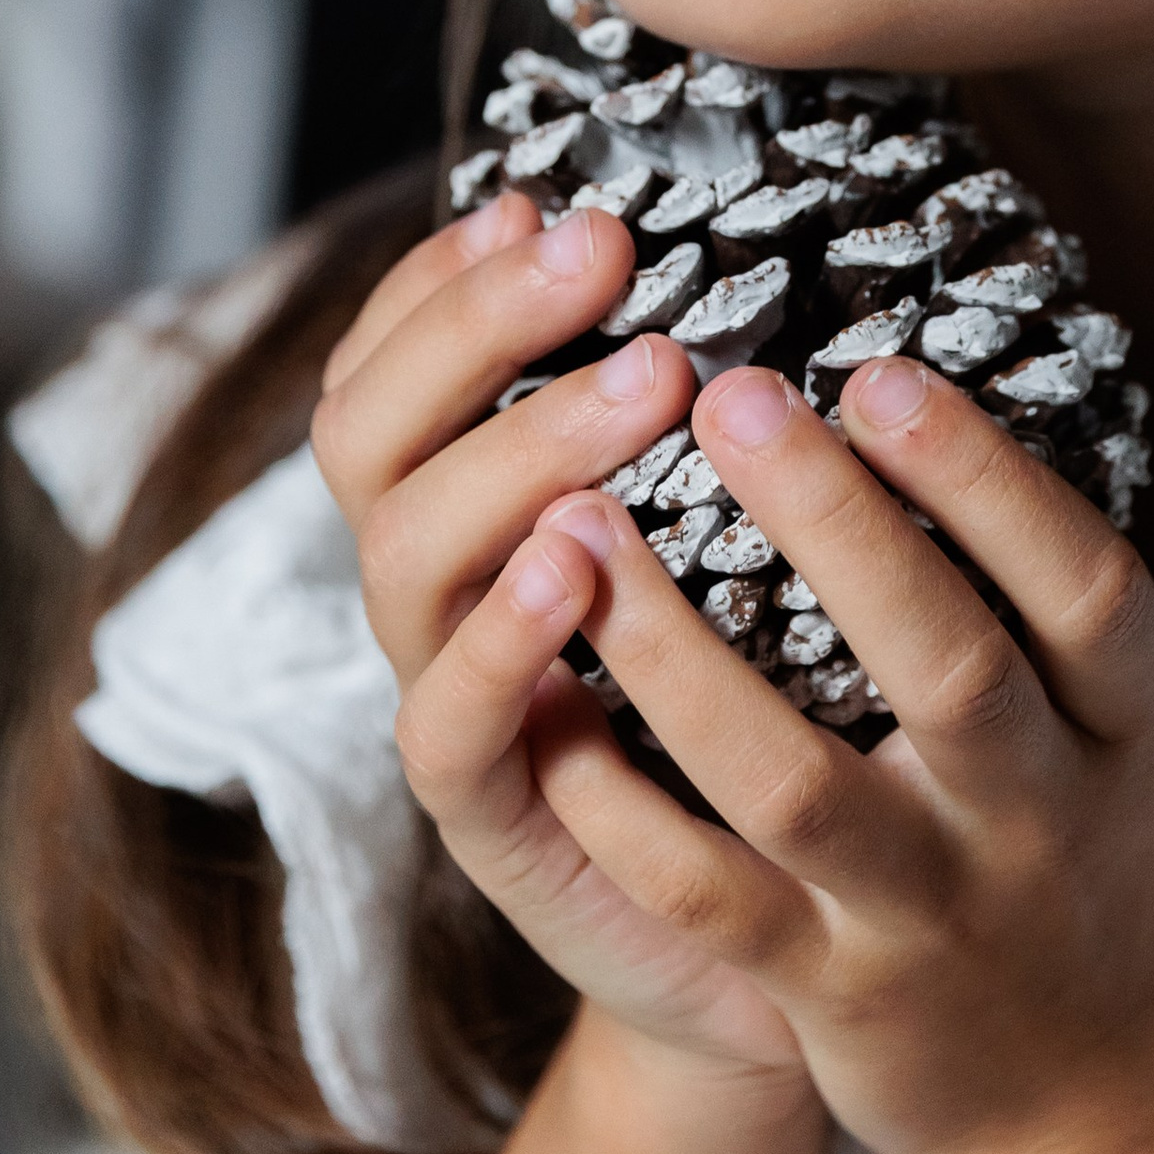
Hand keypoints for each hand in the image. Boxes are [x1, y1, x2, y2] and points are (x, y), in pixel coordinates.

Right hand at [310, 193, 807, 1089]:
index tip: (536, 199)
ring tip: (645, 380)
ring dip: (516, 448)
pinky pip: (451, 728)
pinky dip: (502, 638)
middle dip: (477, 326)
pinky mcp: (498, 826)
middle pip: (374, 436)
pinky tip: (575, 562)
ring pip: (406, 559)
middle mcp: (443, 596)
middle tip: (603, 246)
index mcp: (476, 511)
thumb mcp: (728, 548)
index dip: (441, 282)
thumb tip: (744, 240)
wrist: (780, 954)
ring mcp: (457, 706)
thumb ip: (695, 425)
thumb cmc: (765, 715)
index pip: (394, 367)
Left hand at [515, 351, 1153, 1153]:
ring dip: (679, 650)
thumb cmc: (1083, 850)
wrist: (1090, 1109)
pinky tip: (549, 705)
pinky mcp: (831, 996)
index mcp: (1125, 725)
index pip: (1087, 584)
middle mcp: (1039, 817)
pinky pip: (706, 893)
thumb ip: (1047, 590)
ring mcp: (930, 914)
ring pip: (793, 781)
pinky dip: (621, 801)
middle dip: (836, 524)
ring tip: (585, 525)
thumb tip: (925, 378)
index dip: (989, 478)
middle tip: (730, 393)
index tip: (881, 369)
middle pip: (950, 663)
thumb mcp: (1118, 725)